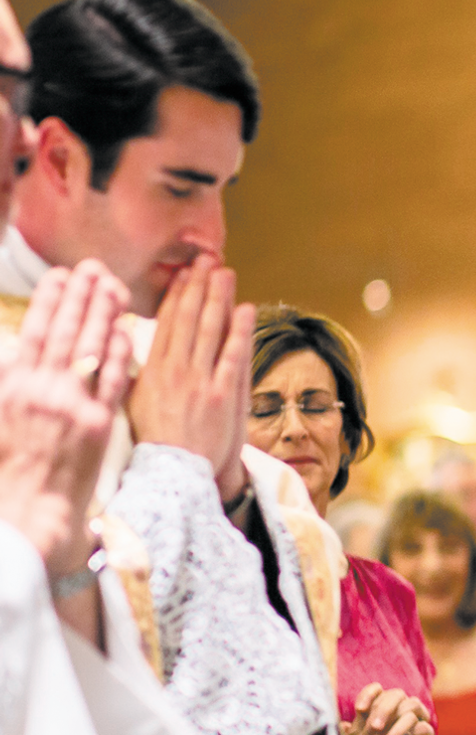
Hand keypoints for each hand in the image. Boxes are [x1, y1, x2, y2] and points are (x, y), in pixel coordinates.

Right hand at [0, 258, 130, 575]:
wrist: (31, 513)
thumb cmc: (10, 471)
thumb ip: (8, 382)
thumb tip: (14, 353)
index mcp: (13, 385)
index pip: (34, 330)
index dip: (51, 299)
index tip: (62, 276)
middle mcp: (41, 388)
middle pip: (66, 329)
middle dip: (81, 294)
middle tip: (94, 268)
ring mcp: (71, 404)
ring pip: (90, 346)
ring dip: (103, 311)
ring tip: (113, 286)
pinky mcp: (98, 424)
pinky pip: (112, 378)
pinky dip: (119, 351)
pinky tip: (126, 328)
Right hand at [127, 254, 255, 480]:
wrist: (175, 474)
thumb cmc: (155, 442)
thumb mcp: (131, 404)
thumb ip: (131, 374)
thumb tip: (122, 347)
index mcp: (153, 371)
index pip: (166, 323)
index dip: (176, 295)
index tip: (182, 273)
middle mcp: (176, 371)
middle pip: (189, 319)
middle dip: (198, 285)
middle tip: (206, 260)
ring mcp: (201, 382)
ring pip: (211, 330)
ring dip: (219, 297)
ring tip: (225, 273)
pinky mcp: (223, 395)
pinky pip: (233, 355)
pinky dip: (240, 330)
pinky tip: (245, 308)